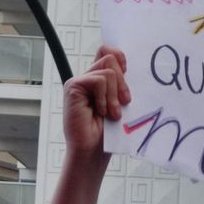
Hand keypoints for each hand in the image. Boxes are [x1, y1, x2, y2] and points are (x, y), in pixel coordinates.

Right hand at [62, 45, 130, 163]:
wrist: (92, 153)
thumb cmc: (107, 133)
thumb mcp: (121, 103)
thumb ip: (122, 84)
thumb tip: (130, 66)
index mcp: (99, 80)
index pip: (108, 51)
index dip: (120, 56)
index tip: (128, 72)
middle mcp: (88, 78)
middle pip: (110, 57)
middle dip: (123, 81)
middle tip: (125, 103)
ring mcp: (79, 82)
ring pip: (108, 70)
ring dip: (115, 94)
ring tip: (113, 114)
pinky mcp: (73, 87)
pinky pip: (98, 80)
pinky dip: (104, 98)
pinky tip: (101, 112)